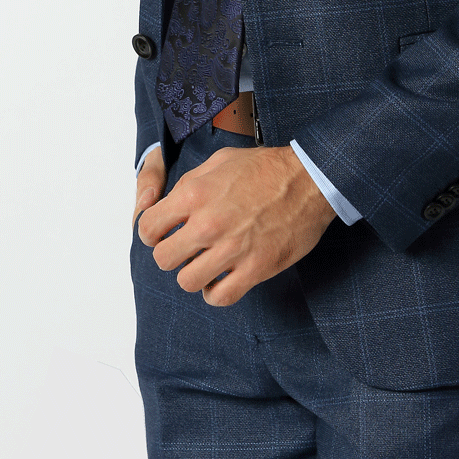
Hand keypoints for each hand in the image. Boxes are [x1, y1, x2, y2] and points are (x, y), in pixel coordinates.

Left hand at [135, 142, 336, 306]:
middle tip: (186, 249)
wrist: (310, 180)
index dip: (153, 233)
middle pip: (163, 259)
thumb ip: (190, 183)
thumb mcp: (219, 161)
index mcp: (195, 194)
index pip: (148, 228)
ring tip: (205, 264)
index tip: (163, 234)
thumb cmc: (266, 168)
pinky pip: (219, 296)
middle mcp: (208, 224)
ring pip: (187, 281)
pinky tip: (221, 279)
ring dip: (194, 274)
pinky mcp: (255, 269)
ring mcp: (232, 250)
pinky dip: (215, 292)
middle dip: (171, 254)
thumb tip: (170, 204)